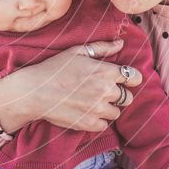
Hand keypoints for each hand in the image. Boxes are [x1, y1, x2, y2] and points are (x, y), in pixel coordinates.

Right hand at [0, 39, 142, 132]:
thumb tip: (120, 44)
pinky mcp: (89, 124)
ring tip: (93, 102)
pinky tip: (86, 111)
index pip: (135, 78)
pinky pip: (104, 125)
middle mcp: (105, 91)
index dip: (130, 78)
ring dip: (108, 108)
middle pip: (128, 97)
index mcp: (105, 71)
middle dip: (118, 94)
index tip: (123, 79)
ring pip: (117, 112)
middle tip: (102, 91)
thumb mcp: (77, 51)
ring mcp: (98, 109)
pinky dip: (97, 120)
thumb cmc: (54, 68)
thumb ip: (102, 48)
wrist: (34, 91)